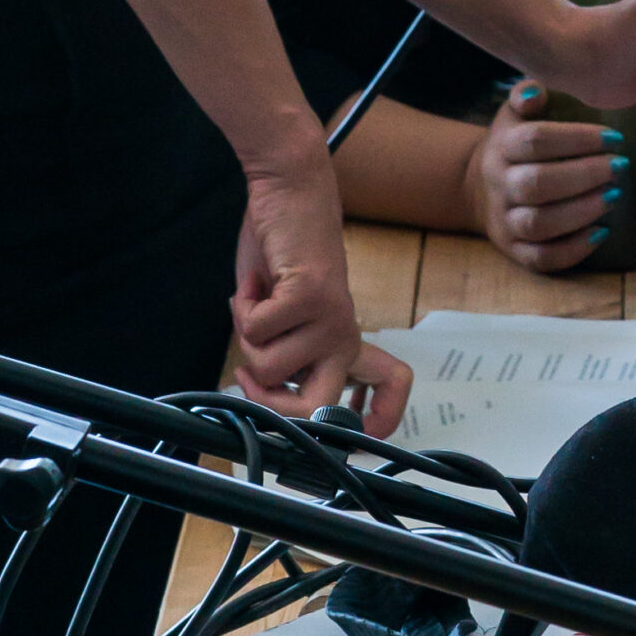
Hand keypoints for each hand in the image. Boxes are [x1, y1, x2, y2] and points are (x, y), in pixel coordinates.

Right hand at [231, 154, 411, 437]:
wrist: (288, 194)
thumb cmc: (281, 258)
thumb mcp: (285, 321)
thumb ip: (282, 360)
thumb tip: (264, 404)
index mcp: (346, 341)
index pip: (391, 387)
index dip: (377, 422)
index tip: (354, 440)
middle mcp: (346, 335)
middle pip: (315, 410)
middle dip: (268, 402)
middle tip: (247, 375)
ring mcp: (332, 317)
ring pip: (268, 368)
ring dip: (247, 336)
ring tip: (259, 303)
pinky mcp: (312, 295)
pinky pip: (257, 332)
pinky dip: (243, 309)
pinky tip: (257, 285)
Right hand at [470, 79, 625, 271]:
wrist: (481, 187)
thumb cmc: (515, 144)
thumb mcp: (516, 114)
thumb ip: (527, 96)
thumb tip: (535, 91)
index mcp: (501, 147)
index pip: (536, 141)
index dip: (577, 138)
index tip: (614, 137)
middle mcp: (499, 186)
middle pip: (538, 184)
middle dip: (584, 176)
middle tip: (619, 167)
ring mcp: (504, 221)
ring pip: (539, 224)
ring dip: (581, 211)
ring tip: (614, 195)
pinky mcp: (514, 250)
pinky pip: (541, 258)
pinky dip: (573, 250)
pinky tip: (602, 232)